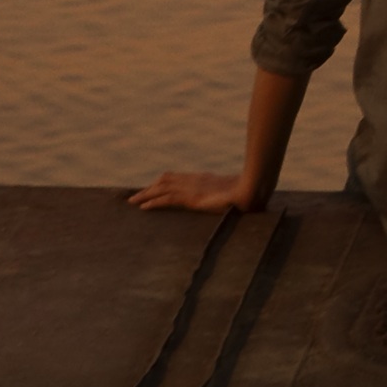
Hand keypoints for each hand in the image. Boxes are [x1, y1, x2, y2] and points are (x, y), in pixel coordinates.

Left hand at [127, 168, 262, 212]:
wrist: (253, 190)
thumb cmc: (250, 193)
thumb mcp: (237, 194)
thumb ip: (232, 196)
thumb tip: (240, 201)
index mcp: (204, 180)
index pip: (178, 178)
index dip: (164, 183)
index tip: (153, 187)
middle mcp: (195, 181)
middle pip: (166, 181)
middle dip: (150, 188)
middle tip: (135, 197)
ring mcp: (193, 188)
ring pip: (162, 188)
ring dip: (146, 194)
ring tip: (133, 201)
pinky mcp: (192, 198)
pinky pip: (167, 199)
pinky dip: (153, 202)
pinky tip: (143, 208)